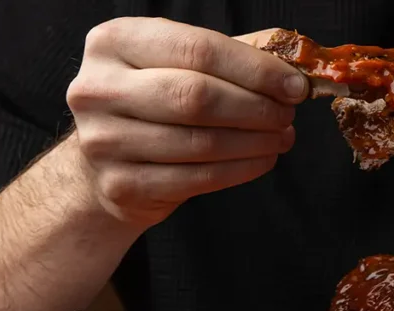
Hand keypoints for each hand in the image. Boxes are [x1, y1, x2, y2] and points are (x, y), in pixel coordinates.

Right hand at [66, 18, 306, 226]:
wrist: (103, 164)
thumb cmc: (152, 103)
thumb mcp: (177, 63)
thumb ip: (231, 55)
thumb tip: (293, 65)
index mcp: (114, 41)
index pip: (198, 49)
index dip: (256, 69)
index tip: (294, 85)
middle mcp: (98, 88)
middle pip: (197, 97)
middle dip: (256, 107)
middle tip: (287, 114)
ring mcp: (104, 140)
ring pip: (201, 142)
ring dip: (255, 141)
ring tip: (281, 136)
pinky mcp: (121, 185)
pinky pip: (198, 178)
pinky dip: (241, 169)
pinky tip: (263, 159)